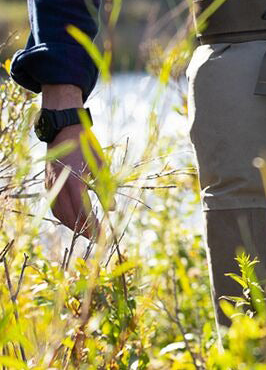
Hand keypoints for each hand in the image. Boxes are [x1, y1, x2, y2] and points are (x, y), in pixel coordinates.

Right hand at [45, 125, 99, 239]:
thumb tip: (113, 209)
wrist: (64, 131)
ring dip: (70, 224)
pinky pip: (54, 205)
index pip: (82, 210)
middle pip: (68, 215)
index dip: (91, 224)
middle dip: (81, 229)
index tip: (101, 234)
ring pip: (58, 212)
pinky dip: (62, 215)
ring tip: (84, 232)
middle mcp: (59, 185)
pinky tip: (72, 219)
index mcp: (74, 181)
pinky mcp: (48, 184)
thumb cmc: (86, 147)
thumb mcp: (100, 166)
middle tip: (95, 238)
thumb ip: (105, 188)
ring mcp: (51, 185)